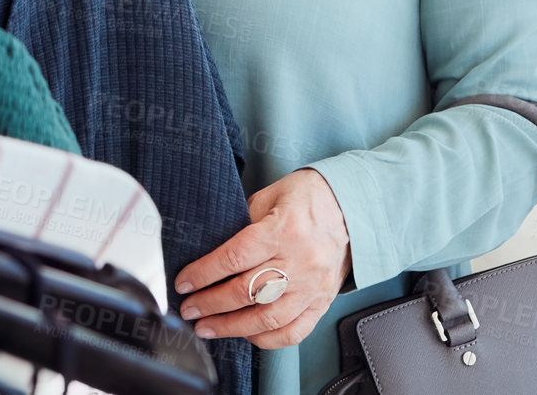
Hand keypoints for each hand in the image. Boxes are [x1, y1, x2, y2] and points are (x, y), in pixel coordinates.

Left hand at [173, 169, 351, 347]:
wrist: (353, 207)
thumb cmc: (308, 198)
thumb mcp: (269, 197)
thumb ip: (242, 223)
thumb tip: (211, 249)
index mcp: (283, 230)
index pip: (234, 258)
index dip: (203, 274)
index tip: (184, 283)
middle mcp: (299, 261)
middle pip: (245, 292)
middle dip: (209, 304)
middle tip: (188, 309)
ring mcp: (312, 286)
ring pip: (266, 319)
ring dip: (231, 327)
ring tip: (208, 328)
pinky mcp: (322, 301)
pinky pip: (294, 332)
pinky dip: (267, 339)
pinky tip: (246, 334)